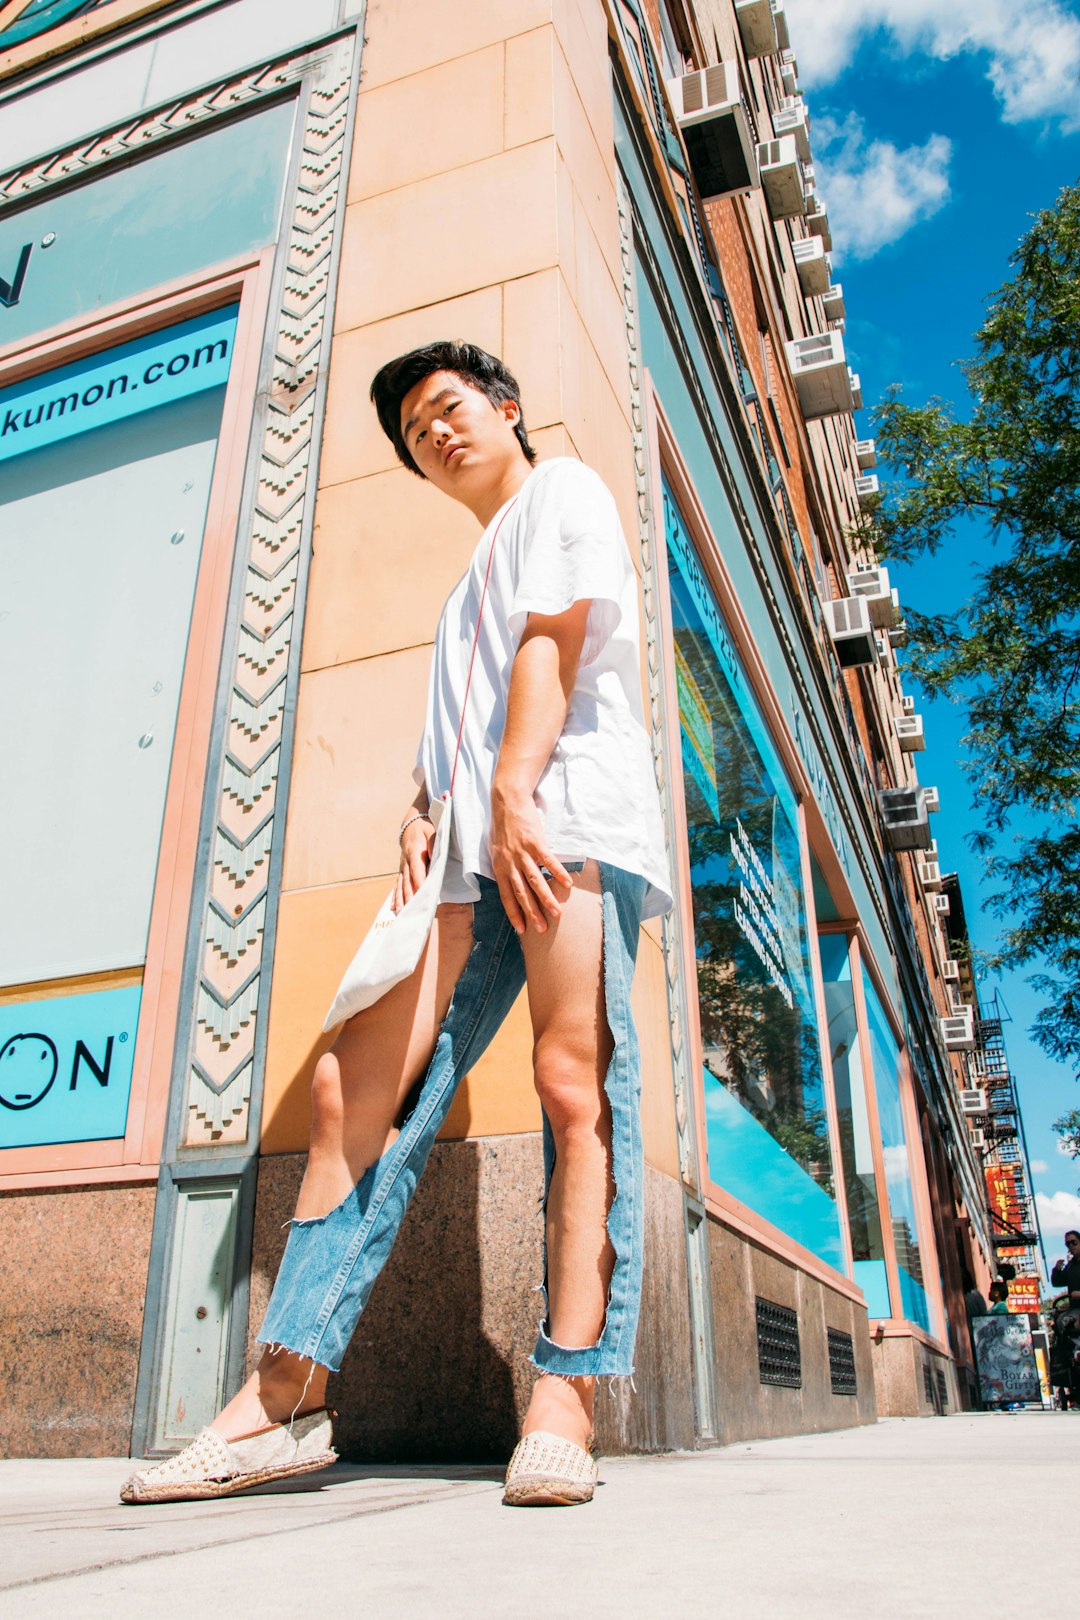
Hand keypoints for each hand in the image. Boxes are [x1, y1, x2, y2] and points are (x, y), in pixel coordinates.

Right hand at [393, 817, 434, 911]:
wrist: (411, 824)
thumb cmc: (424, 829)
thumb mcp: (431, 832)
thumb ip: (434, 844)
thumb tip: (435, 858)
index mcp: (414, 852)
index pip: (417, 870)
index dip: (419, 882)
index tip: (422, 894)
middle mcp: (405, 861)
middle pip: (407, 881)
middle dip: (409, 896)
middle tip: (411, 910)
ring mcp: (402, 867)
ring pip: (400, 885)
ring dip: (400, 900)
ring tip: (401, 912)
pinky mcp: (401, 870)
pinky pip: (397, 885)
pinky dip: (395, 896)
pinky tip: (394, 907)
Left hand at [490, 785, 571, 934]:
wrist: (507, 800)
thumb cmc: (503, 825)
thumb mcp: (497, 849)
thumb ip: (505, 866)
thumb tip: (514, 882)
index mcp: (499, 866)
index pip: (506, 895)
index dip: (514, 913)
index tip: (522, 929)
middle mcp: (509, 862)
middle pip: (521, 892)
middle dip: (532, 912)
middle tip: (541, 929)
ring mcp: (522, 852)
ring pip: (535, 880)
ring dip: (546, 898)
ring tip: (557, 913)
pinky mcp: (535, 841)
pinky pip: (548, 860)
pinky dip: (558, 872)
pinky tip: (567, 884)